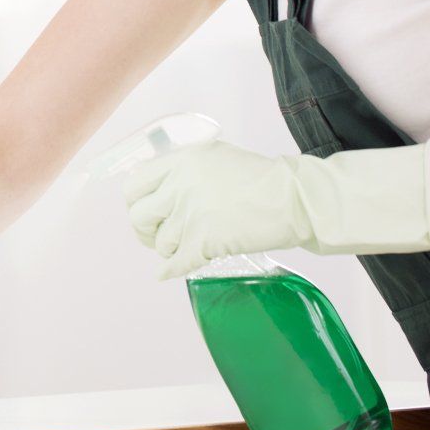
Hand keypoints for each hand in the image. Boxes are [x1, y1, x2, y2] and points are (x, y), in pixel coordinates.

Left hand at [125, 139, 429, 279]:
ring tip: (181, 247)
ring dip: (167, 249)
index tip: (145, 211)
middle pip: (139, 216)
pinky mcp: (205, 242)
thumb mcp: (216, 157)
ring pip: (160, 243)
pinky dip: (171, 271)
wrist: (295, 198)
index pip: (134, 185)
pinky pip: (177, 263)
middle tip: (156, 235)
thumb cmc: (262, 177)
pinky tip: (168, 273)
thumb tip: (160, 190)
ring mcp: (191, 215)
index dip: (136, 202)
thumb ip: (184, 170)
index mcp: (180, 162)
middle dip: (145, 230)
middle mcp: (179, 186)